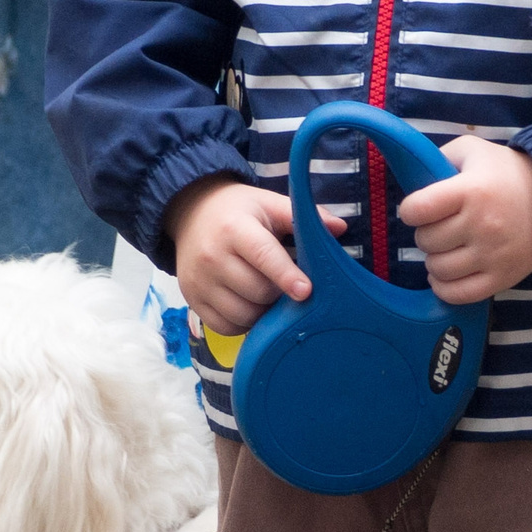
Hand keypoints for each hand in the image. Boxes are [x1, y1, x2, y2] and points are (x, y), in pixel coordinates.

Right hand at [163, 177, 343, 335]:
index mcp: (234, 229)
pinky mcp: (192, 300)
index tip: (306, 291)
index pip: (263, 256)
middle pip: (257, 291)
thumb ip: (301, 216)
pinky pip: (225, 327)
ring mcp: (199, 282)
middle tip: (288, 285)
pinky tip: (251, 305)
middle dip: (279, 293)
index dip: (286, 276)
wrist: (191, 213)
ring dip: (264, 311)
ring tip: (270, 295)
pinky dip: (244, 323)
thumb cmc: (240, 211)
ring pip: (243, 313)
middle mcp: (212, 257)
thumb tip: (340, 228)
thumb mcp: (269, 204)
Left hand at [398, 137, 531, 303]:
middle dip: (427, 232)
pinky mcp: (502, 278)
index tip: (418, 209)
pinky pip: (458, 294)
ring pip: (438, 269)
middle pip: (426, 240)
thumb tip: (411, 181)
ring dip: (435, 259)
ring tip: (446, 248)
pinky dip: (444, 287)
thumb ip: (438, 158)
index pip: (417, 209)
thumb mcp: (473, 150)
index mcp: (471, 191)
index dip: (410, 210)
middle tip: (441, 226)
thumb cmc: (508, 173)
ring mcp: (492, 255)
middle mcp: (481, 225)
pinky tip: (446, 274)